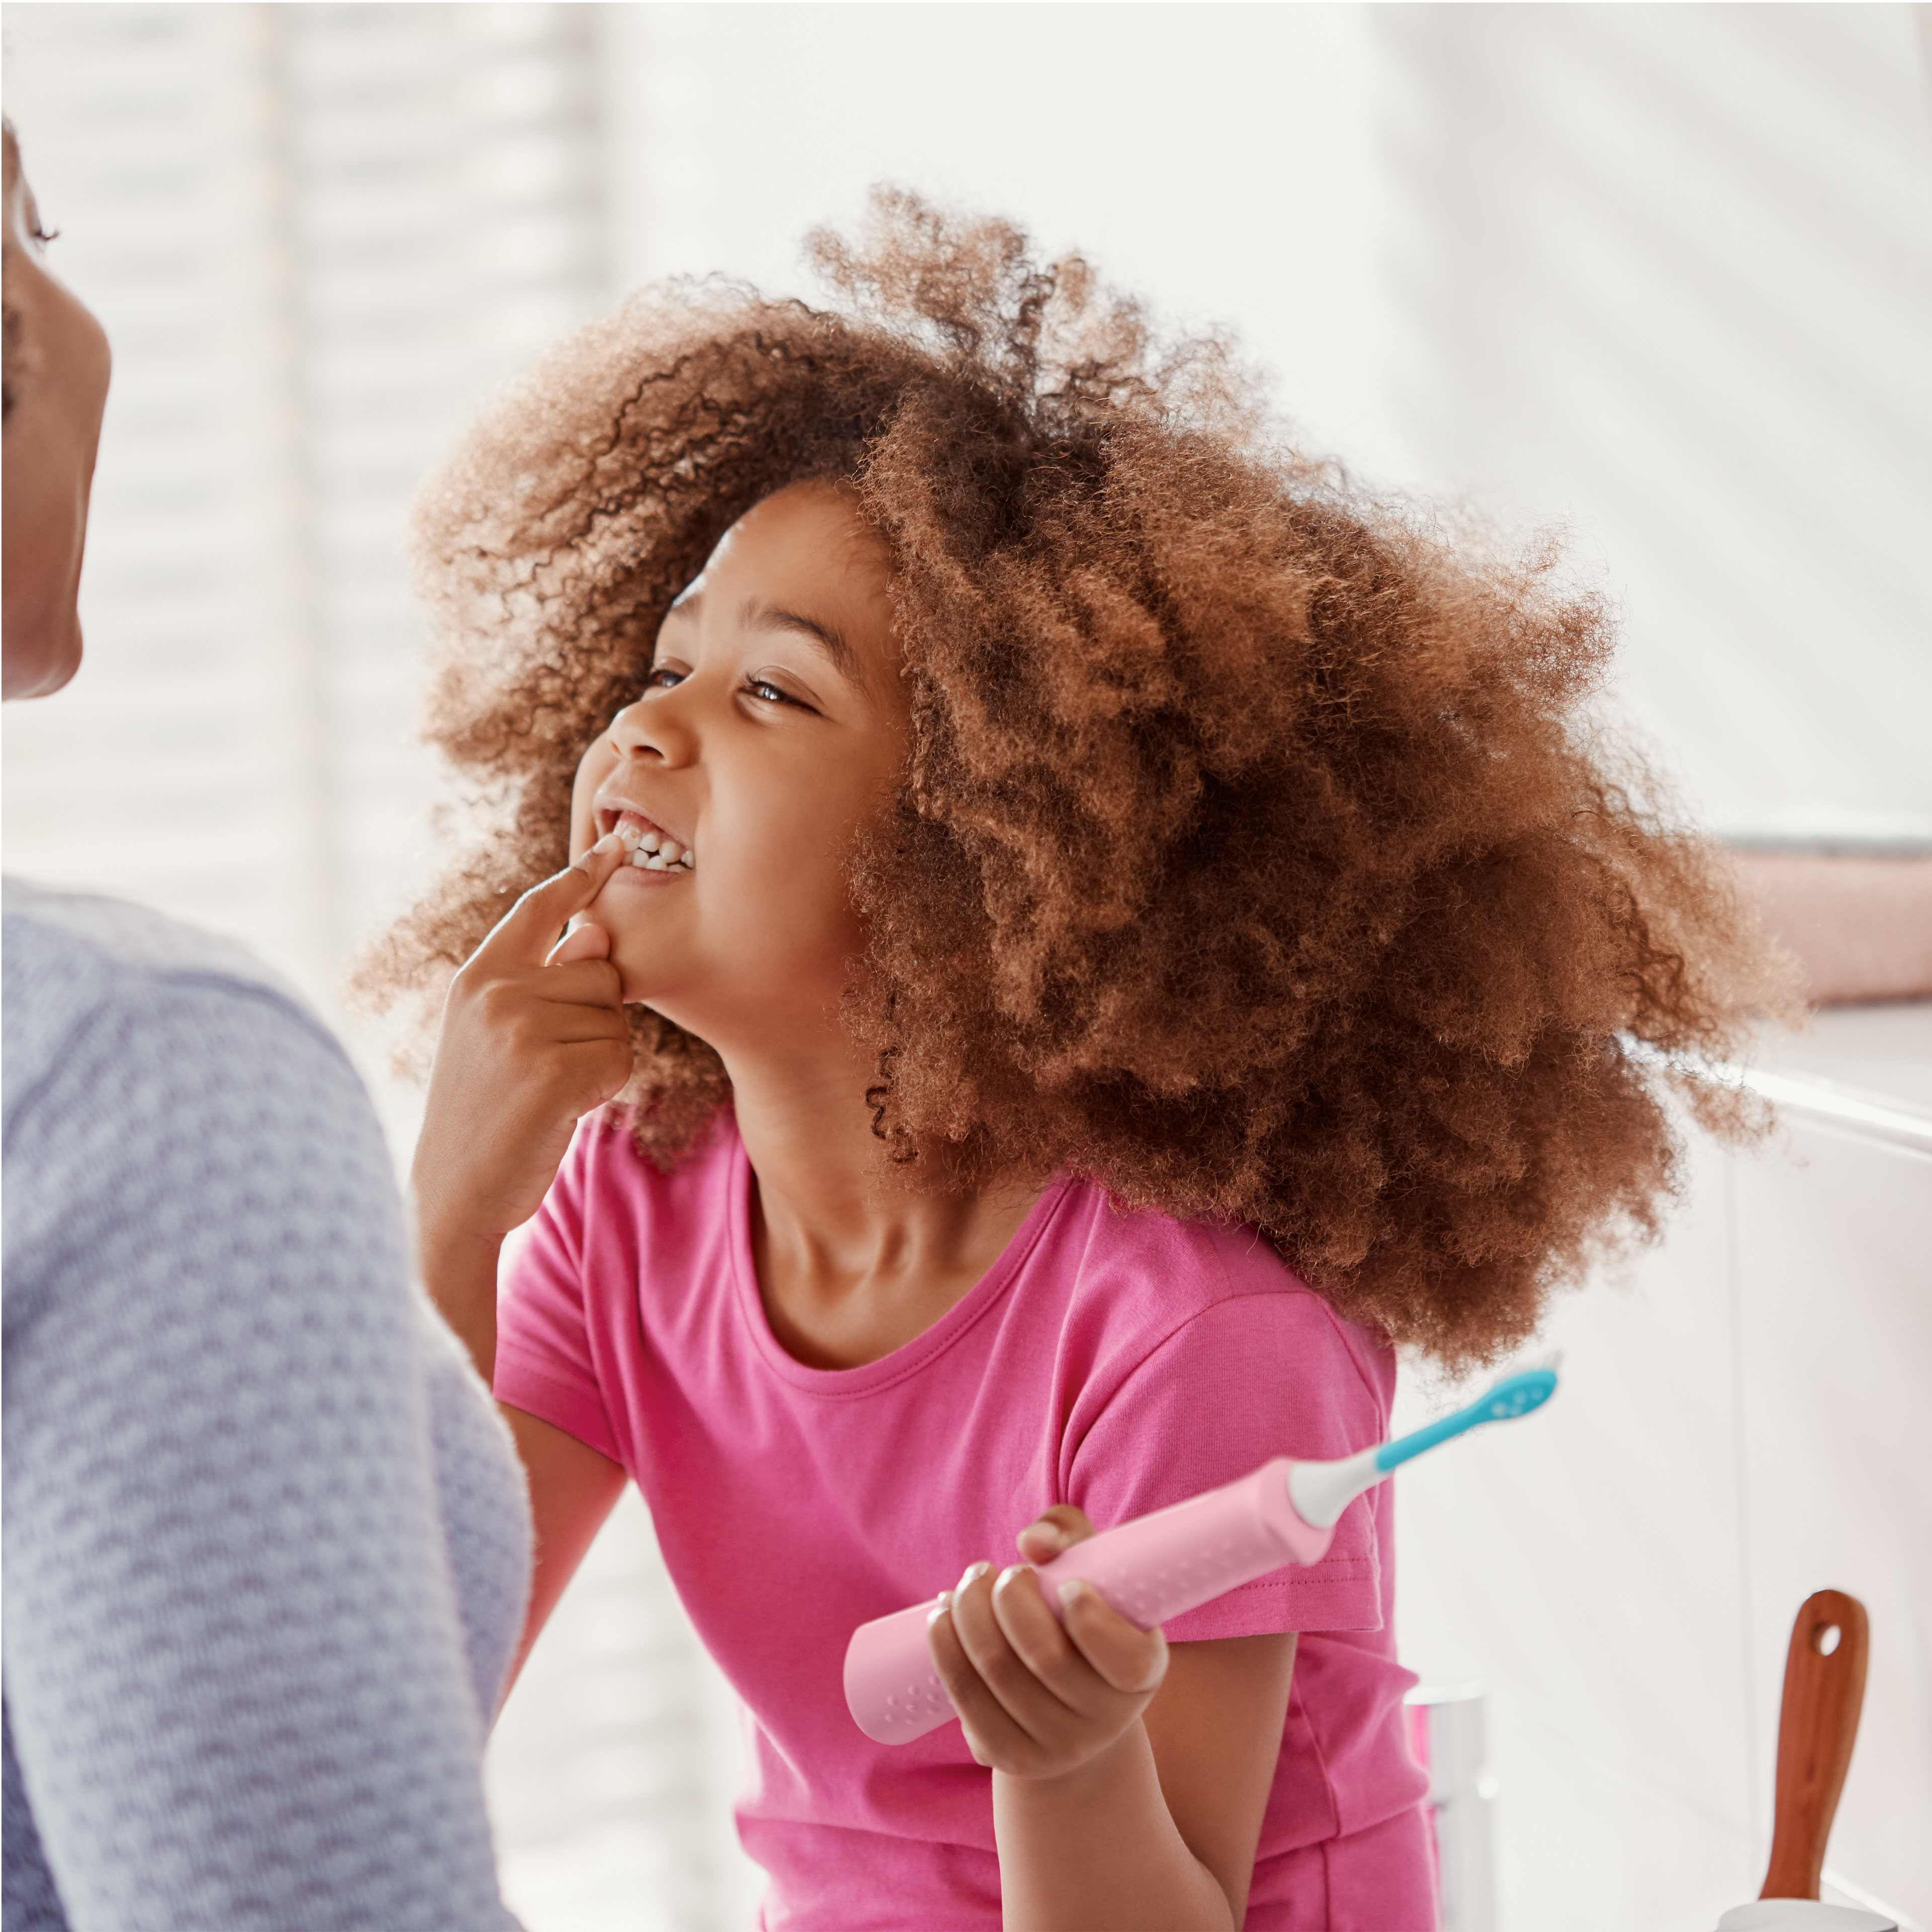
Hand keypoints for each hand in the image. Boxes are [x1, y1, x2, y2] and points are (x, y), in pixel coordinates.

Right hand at [412, 834, 634, 1257]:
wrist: (452, 1191)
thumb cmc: (483, 1112)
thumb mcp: (497, 1034)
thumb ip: (543, 979)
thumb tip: (595, 929)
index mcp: (477, 975)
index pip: (538, 907)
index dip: (583, 876)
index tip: (617, 846)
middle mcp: (496, 990)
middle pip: (602, 972)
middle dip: (596, 1019)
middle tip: (547, 1067)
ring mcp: (522, 1029)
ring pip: (616, 1020)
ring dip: (600, 1058)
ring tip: (547, 1089)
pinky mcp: (553, 1070)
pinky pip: (620, 1060)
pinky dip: (604, 1089)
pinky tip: (562, 1109)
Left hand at [927, 1505, 1168, 1783]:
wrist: (1067, 1703)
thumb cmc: (1080, 1616)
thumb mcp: (1094, 1571)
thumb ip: (1070, 1536)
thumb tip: (1032, 1542)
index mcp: (1141, 1673)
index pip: (1124, 1660)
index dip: (1091, 1619)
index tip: (1067, 1585)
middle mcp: (1106, 1720)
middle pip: (1045, 1657)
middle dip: (1010, 1599)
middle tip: (1000, 1572)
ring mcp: (1056, 1746)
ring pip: (997, 1672)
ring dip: (969, 1613)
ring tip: (968, 1584)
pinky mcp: (1007, 1754)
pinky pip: (965, 1698)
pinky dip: (945, 1648)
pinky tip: (943, 1617)